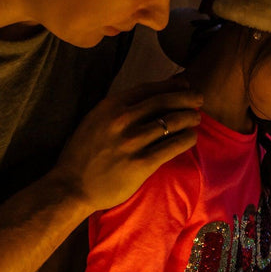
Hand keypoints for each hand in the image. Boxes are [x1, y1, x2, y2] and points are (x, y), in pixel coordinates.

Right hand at [52, 77, 202, 211]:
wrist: (71, 186)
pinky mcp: (141, 163)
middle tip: (199, 100)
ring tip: (196, 119)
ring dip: (190, 118)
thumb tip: (151, 95)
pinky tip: (191, 138)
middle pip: (166, 101)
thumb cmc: (83, 154)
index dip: (172, 85)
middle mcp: (123, 119)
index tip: (185, 84)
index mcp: (111, 105)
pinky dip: (187, 139)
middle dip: (187, 98)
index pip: (150, 89)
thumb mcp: (95, 120)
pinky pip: (173, 146)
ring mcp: (132, 141)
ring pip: (173, 122)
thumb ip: (119, 108)